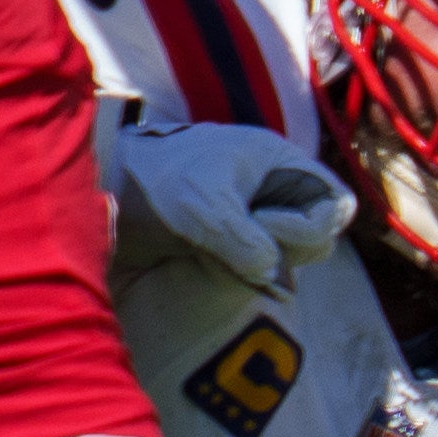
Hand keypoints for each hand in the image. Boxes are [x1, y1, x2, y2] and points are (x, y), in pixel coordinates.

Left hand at [109, 117, 356, 291]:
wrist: (104, 192)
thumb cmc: (154, 181)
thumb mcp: (200, 205)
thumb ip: (243, 239)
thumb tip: (270, 273)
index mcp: (277, 163)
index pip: (333, 203)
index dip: (312, 223)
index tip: (268, 226)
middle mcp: (272, 190)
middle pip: (316, 235)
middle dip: (289, 246)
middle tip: (242, 245)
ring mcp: (252, 217)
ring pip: (287, 255)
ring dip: (265, 263)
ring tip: (220, 252)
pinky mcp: (230, 243)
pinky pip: (258, 266)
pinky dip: (245, 272)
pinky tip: (213, 266)